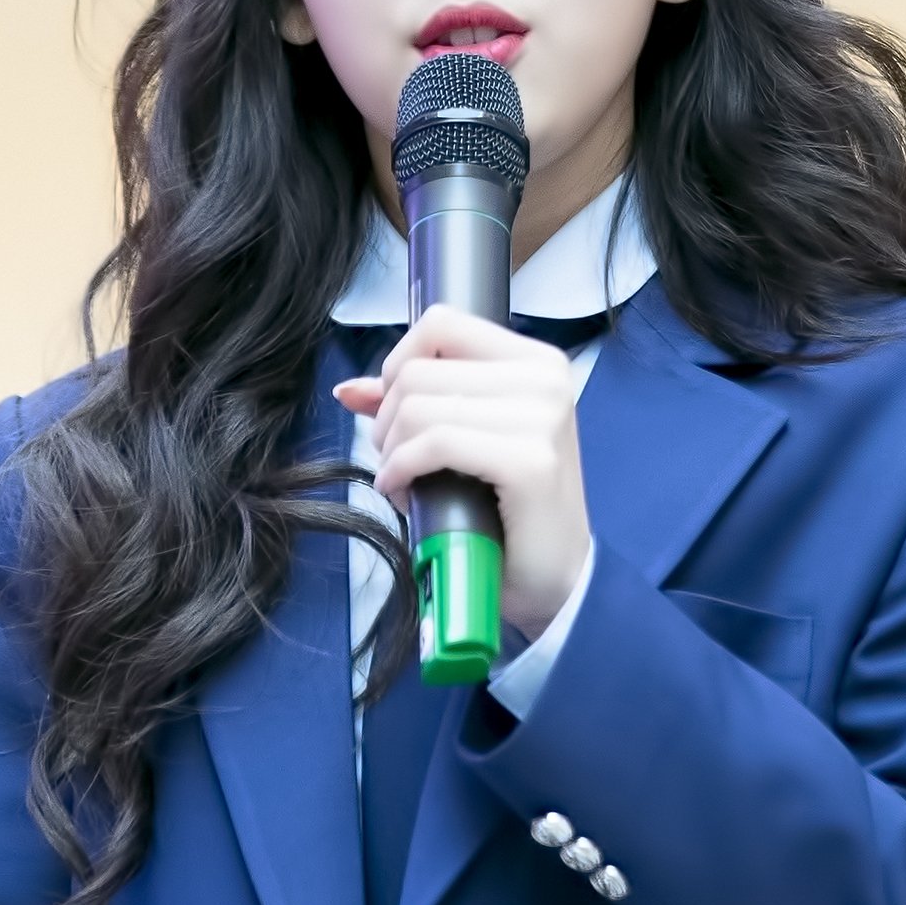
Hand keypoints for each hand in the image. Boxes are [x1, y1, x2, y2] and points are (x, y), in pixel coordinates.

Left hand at [331, 303, 592, 641]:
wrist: (555, 581)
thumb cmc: (508, 514)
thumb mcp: (461, 443)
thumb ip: (414, 405)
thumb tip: (350, 389)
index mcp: (536, 362)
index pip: (441, 323)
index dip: (399, 364)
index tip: (396, 412)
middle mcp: (546, 379)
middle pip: (419, 370)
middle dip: (387, 421)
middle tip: (396, 462)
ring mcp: (543, 418)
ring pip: (419, 407)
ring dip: (391, 451)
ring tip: (402, 481)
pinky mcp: (530, 461)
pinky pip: (434, 443)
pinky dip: (401, 470)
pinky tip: (403, 492)